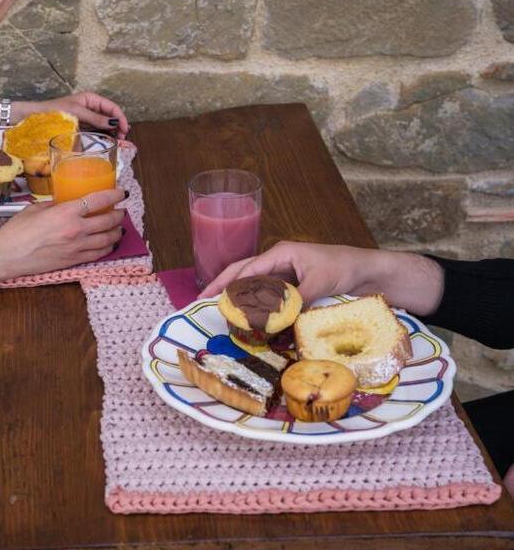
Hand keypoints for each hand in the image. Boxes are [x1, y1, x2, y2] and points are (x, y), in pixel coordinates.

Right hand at [0, 188, 126, 276]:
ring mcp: (77, 247)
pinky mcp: (74, 261)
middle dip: (119, 214)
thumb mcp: (37, 208)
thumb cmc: (17, 231)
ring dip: (117, 232)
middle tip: (121, 211)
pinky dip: (108, 247)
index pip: (99, 200)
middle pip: (108, 220)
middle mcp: (76, 230)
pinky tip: (109, 243)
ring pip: (108, 239)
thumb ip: (57, 205)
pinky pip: (99, 254)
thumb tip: (67, 203)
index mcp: (66, 212)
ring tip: (118, 227)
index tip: (121, 193)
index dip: (114, 195)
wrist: (8, 255)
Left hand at [23, 92, 128, 138]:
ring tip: (118, 142)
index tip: (124, 129)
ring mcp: (86, 119)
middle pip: (110, 116)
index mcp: (91, 99)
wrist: (35, 118)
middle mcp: (90, 108)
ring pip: (104, 125)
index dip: (120, 117)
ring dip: (112, 133)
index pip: (111, 107)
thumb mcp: (77, 112)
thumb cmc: (54, 111)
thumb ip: (96, 118)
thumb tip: (114, 122)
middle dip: (118, 126)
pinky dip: (103, 136)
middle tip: (123, 139)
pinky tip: (108, 142)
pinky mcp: (81, 128)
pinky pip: (96, 132)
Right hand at [199, 241, 444, 315]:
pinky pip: (266, 294)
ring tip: (219, 311)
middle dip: (222, 286)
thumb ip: (298, 298)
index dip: (226, 284)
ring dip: (236, 296)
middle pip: (242, 272)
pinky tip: (246, 316)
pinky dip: (254, 304)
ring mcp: (283, 272)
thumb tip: (277, 319)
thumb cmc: (345, 268)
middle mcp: (277, 260)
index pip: (247, 269)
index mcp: (281, 253)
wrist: (369, 271)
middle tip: (202, 303)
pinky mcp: (290, 285)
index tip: (210, 298)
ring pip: (252, 284)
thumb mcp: (321, 282)